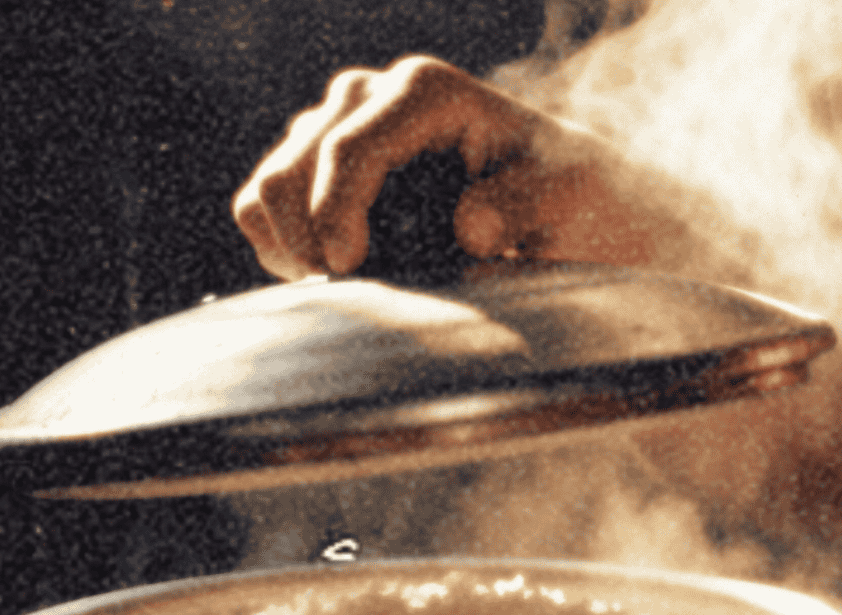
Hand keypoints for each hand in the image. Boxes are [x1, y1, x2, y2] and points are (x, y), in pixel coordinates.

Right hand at [232, 56, 663, 280]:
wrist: (571, 206)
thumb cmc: (575, 197)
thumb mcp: (574, 199)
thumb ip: (528, 206)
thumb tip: (473, 228)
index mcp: (428, 93)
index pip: (352, 144)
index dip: (336, 210)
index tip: (348, 269)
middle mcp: (375, 97)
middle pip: (295, 159)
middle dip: (306, 233)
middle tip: (345, 294)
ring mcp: (344, 131)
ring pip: (271, 183)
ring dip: (292, 245)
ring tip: (343, 290)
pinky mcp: (327, 170)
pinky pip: (266, 205)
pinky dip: (283, 248)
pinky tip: (333, 278)